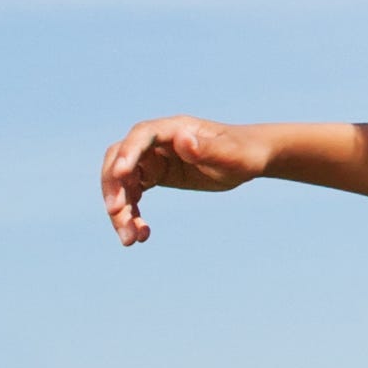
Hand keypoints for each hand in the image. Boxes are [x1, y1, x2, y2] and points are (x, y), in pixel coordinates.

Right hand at [101, 116, 271, 246]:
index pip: (141, 136)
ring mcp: (153, 159)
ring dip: (120, 210)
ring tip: (129, 239)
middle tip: (116, 214)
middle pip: (121, 160)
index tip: (121, 174)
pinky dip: (132, 214)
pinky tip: (142, 235)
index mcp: (174, 128)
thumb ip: (207, 148)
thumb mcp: (230, 154)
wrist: (253, 158)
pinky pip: (133, 195)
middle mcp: (157, 142)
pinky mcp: (155, 175)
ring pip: (123, 183)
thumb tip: (182, 139)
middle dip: (114, 186)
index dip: (128, 153)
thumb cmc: (244, 152)